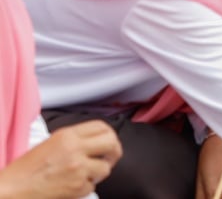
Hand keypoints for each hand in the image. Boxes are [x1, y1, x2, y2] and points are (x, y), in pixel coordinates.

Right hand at [0, 120, 121, 198]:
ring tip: (84, 175)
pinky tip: (71, 186)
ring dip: (98, 173)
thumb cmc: (27, 170)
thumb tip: (98, 141)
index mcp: (67, 135)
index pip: (102, 126)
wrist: (12, 190)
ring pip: (106, 168)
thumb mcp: (51, 143)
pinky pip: (93, 186)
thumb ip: (75, 139)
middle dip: (115, 152)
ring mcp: (78, 168)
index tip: (109, 142)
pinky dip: (85, 188)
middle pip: (112, 143)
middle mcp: (75, 148)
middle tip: (109, 158)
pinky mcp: (78, 186)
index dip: (109, 134)